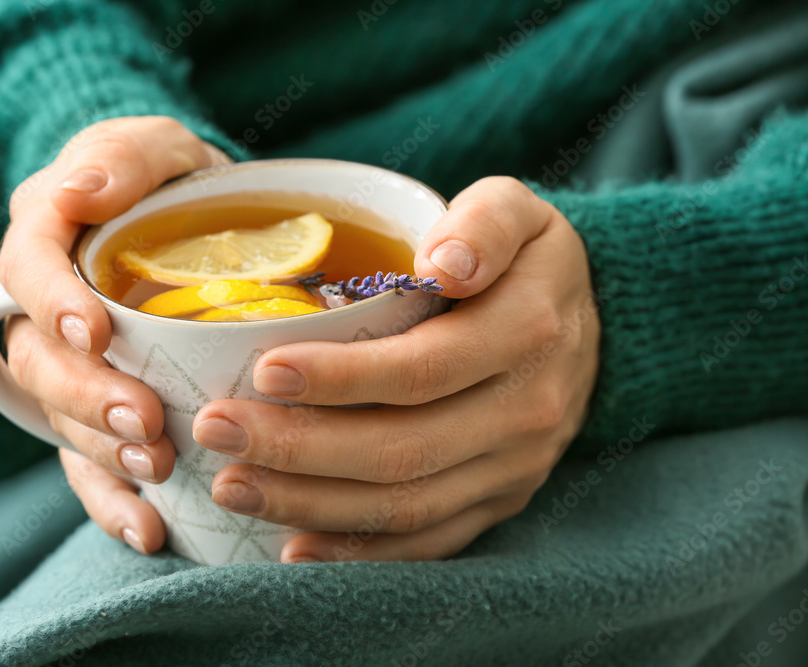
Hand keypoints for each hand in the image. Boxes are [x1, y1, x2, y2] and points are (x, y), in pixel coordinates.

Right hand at [0, 116, 230, 554]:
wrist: (190, 227)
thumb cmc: (172, 184)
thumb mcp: (159, 147)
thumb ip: (124, 158)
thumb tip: (83, 191)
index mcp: (50, 238)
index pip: (30, 268)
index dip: (54, 303)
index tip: (96, 331)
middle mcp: (47, 310)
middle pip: (40, 361)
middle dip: (87, 396)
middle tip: (144, 420)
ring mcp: (70, 367)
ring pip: (60, 418)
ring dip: (102, 451)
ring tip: (155, 470)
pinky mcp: (99, 410)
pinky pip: (88, 464)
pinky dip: (112, 501)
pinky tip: (150, 530)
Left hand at [192, 177, 599, 561]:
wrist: (590, 329)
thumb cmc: (527, 262)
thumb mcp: (520, 212)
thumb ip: (485, 224)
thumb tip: (442, 264)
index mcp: (526, 334)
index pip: (423, 369)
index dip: (342, 377)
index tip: (265, 371)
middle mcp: (525, 412)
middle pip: (402, 448)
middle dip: (299, 447)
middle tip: (216, 429)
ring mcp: (513, 468)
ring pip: (406, 504)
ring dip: (310, 503)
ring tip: (232, 485)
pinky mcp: (499, 502)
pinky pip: (429, 541)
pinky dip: (359, 553)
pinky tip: (293, 548)